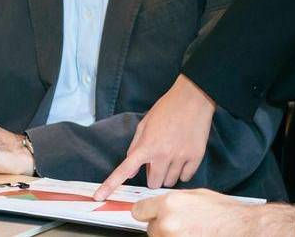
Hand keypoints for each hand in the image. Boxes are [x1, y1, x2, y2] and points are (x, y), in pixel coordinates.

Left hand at [97, 75, 215, 198]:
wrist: (193, 98)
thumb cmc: (167, 108)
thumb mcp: (145, 124)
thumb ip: (135, 148)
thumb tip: (130, 173)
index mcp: (146, 145)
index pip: (125, 170)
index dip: (110, 185)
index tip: (99, 196)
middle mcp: (163, 154)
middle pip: (154, 183)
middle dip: (153, 176)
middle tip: (157, 162)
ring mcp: (180, 157)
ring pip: (170, 182)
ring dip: (168, 175)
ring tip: (171, 157)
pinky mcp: (196, 157)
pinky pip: (186, 177)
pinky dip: (182, 172)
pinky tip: (182, 158)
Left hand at [132, 190, 294, 236]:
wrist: (241, 228)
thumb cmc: (224, 213)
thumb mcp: (195, 196)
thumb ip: (173, 201)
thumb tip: (161, 206)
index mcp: (170, 204)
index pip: (139, 210)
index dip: (145, 212)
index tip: (148, 215)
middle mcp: (168, 223)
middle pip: (150, 228)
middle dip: (161, 226)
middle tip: (180, 224)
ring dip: (170, 236)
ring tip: (190, 231)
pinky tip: (193, 235)